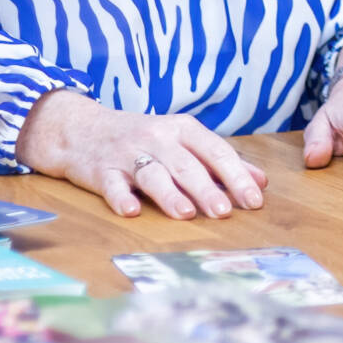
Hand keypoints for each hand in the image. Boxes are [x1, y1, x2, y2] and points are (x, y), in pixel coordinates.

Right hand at [15, 90, 267, 219]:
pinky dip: (121, 198)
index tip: (254, 200)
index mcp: (182, 129)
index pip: (215, 151)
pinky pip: (112, 184)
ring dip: (170, 194)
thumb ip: (219, 162)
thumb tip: (260, 181)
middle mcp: (157, 138)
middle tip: (224, 212)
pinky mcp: (101, 170)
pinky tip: (132, 211)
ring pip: (153, 174)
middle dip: (207, 189)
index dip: (236, 175)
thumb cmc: (142, 138)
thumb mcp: (181, 141)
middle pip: (186, 165)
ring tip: (186, 214)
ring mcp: (128, 154)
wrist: (82, 128)